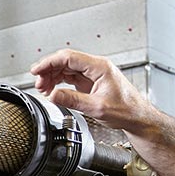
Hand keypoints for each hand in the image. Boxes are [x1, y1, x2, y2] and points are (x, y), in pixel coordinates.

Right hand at [30, 49, 148, 130]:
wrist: (138, 117)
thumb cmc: (126, 110)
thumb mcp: (97, 107)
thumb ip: (73, 100)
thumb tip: (54, 95)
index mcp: (99, 67)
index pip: (68, 57)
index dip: (49, 63)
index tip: (36, 70)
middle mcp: (96, 67)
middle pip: (65, 61)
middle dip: (48, 71)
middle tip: (37, 83)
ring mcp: (93, 74)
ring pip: (67, 68)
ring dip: (53, 77)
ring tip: (43, 88)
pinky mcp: (91, 82)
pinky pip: (71, 77)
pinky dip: (60, 82)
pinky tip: (53, 90)